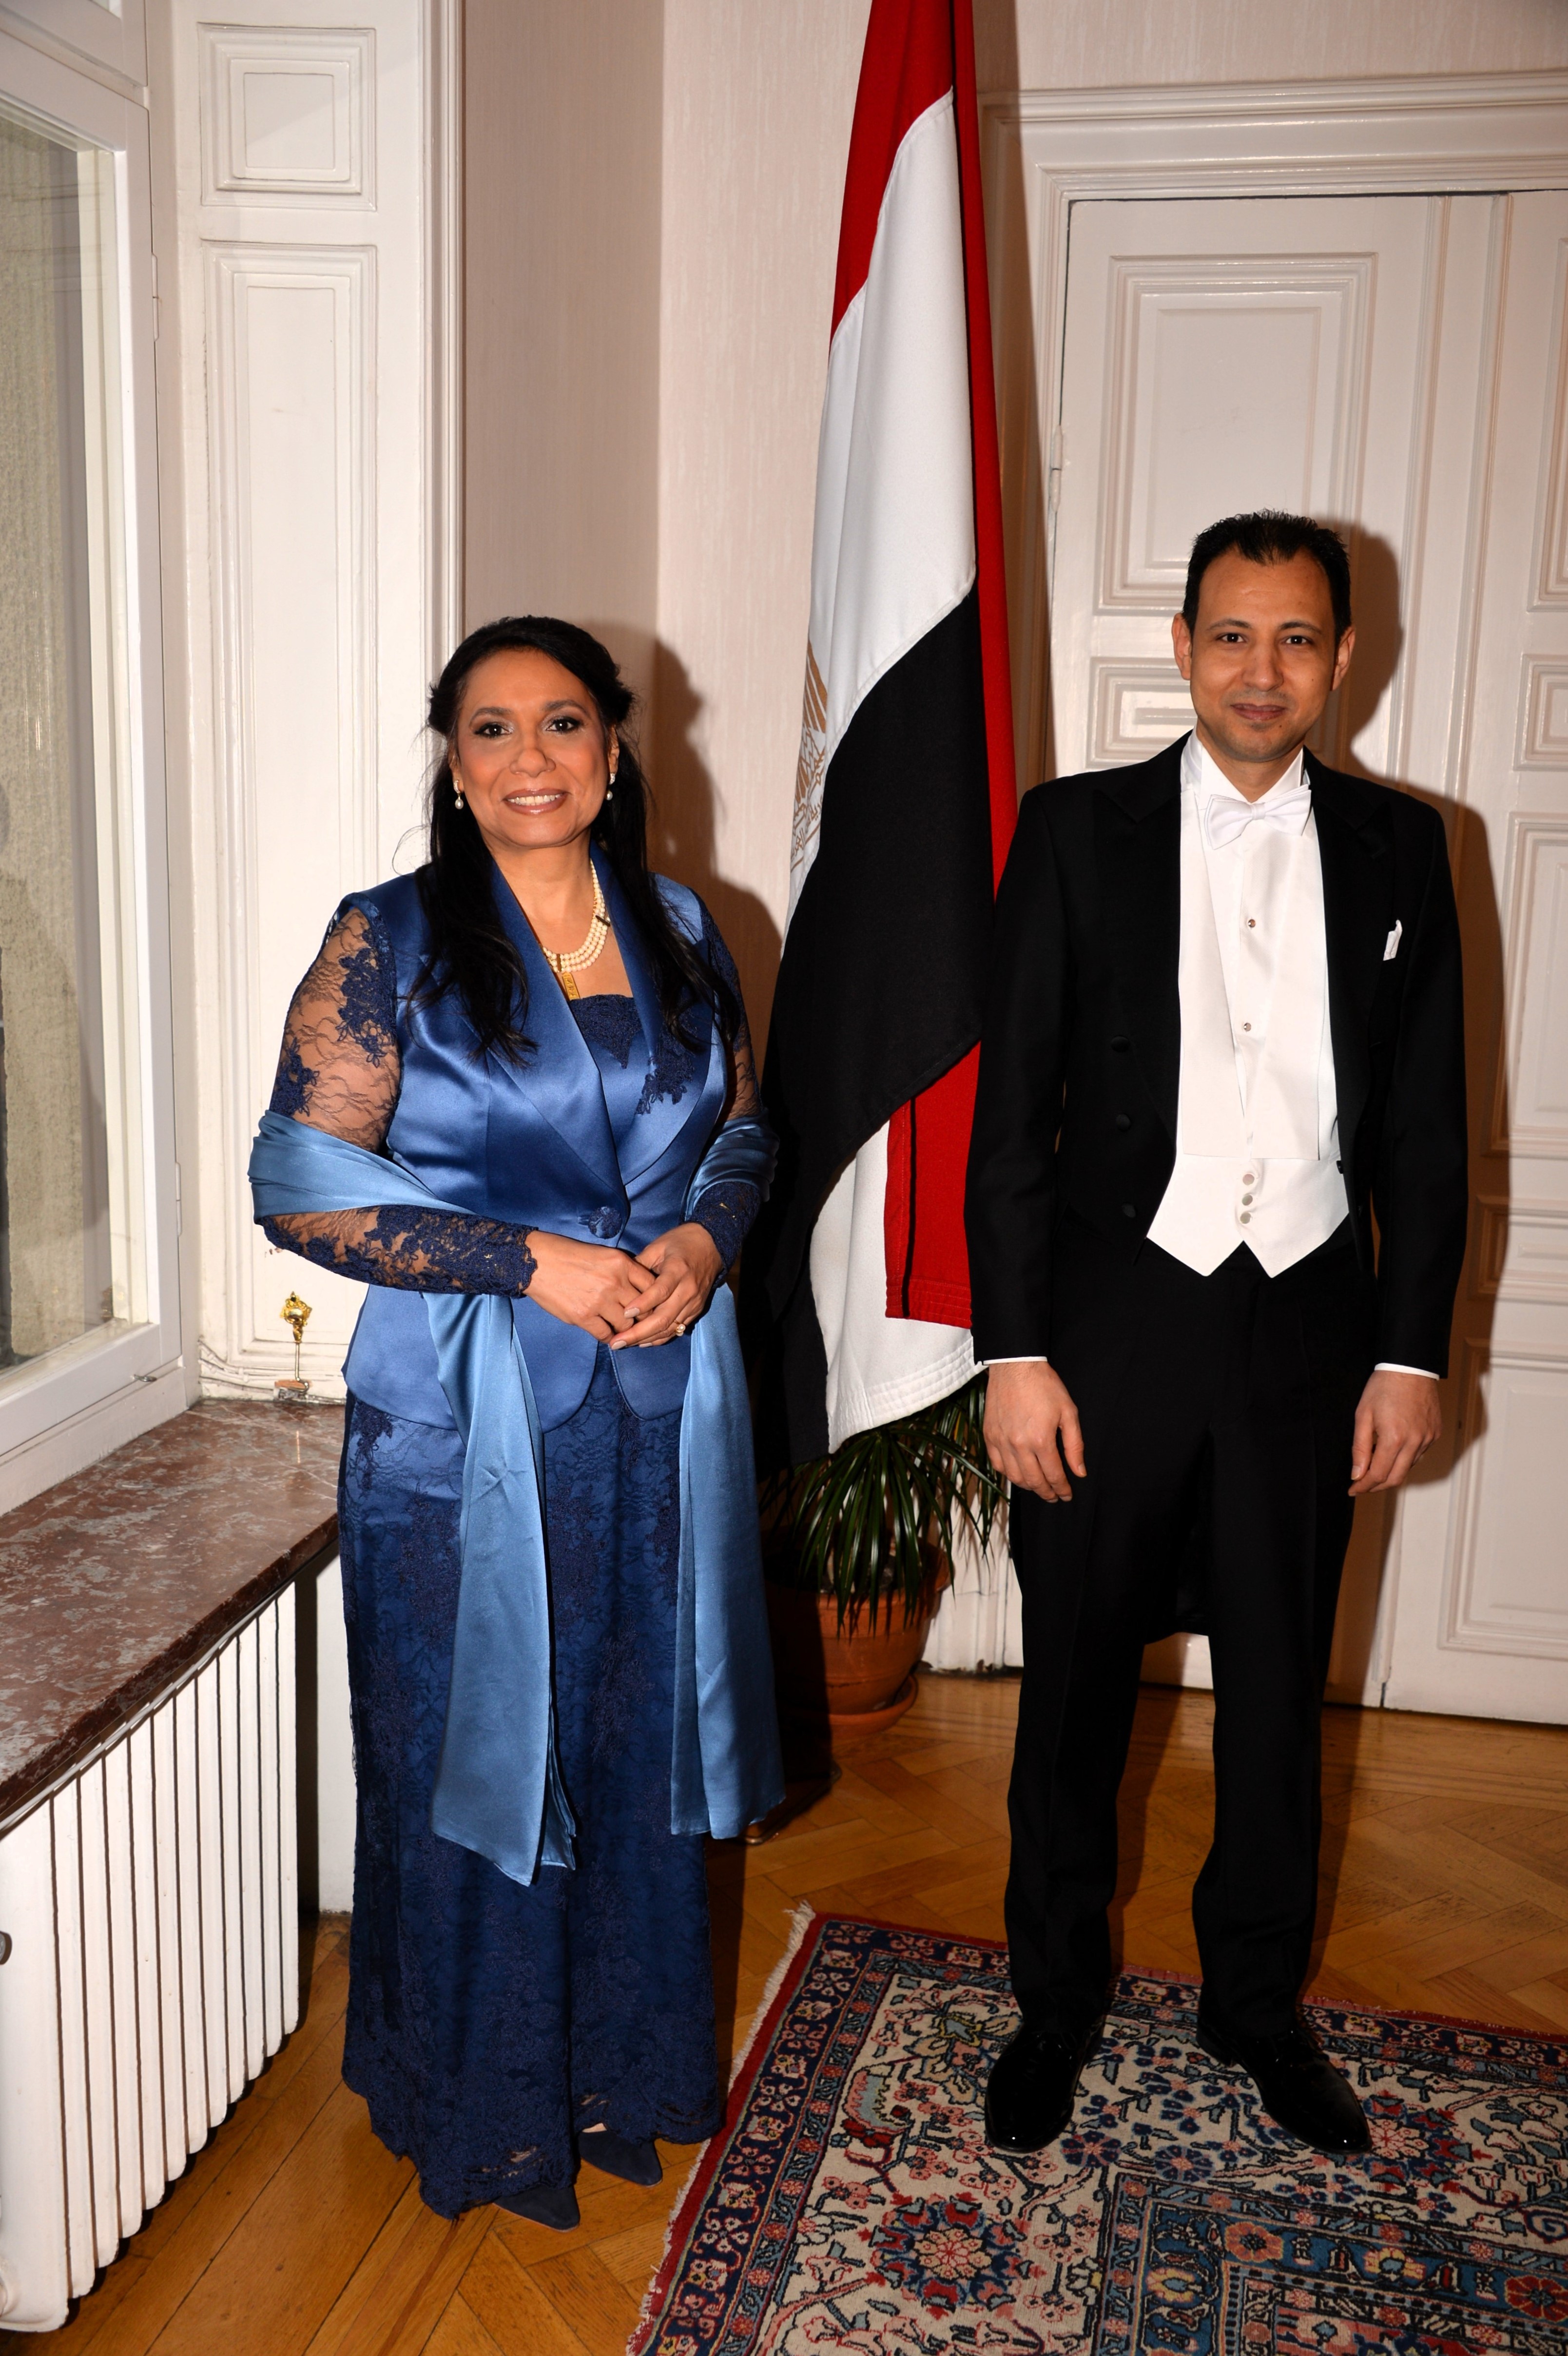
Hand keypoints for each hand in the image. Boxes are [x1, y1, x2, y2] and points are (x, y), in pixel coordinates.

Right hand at [525, 1232, 655, 1339]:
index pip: (653, 1286)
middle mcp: (615, 1282)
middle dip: (643, 1319)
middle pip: (644, 1309)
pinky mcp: (583, 1316)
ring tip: (624, 1332)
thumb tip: (639, 1291)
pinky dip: (609, 1338)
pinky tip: (608, 1335)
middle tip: (641, 1325)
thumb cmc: (568, 1255)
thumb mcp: (603, 1254)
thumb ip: (623, 1271)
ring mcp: (600, 1300)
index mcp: (622, 1263)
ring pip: (627, 1325)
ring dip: (626, 1330)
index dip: (655, 1300)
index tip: (652, 1307)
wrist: (536, 1261)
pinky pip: (606, 1334)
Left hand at [610, 1222, 723, 1348]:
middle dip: (639, 1332)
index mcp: (678, 1269)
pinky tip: (642, 1342)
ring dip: (646, 1339)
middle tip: (616, 1342)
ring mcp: (694, 1302)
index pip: (661, 1291)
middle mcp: (688, 1289)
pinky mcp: (696, 1310)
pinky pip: (677, 1328)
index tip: (625, 1313)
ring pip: (670, 1327)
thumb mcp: (657, 1246)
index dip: (643, 1303)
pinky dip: (659, 1338)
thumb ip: (639, 1265)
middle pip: (664, 1317)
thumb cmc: (680, 1242)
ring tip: (623, 1344)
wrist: (711, 1245)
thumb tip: (619, 1282)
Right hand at [983, 1360, 1086, 1501]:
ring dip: (1028, 1486)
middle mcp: (1018, 1445)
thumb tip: (1079, 1472)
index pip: (1053, 1475)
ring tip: (1038, 1486)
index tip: (1067, 1495)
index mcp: (1041, 1440)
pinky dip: (1008, 1474)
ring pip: (1014, 1476)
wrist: (1015, 1366)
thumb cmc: (1045, 1386)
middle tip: (1054, 1496)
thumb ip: (1074, 1445)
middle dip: (1046, 1492)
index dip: (1062, 1489)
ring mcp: (1001, 1441)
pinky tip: (1018, 1473)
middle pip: (1033, 1481)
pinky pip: (997, 1464)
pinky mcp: (989, 1435)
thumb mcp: (1068, 1413)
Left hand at [1349, 1369, 1440, 1494]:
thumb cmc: (1384, 1387)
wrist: (1410, 1367)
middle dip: (1377, 1486)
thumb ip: (1360, 1448)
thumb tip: (1356, 1474)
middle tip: (1362, 1485)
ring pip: (1408, 1467)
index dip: (1363, 1486)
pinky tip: (1393, 1450)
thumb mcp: (1363, 1415)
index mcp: (1394, 1438)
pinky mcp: (1435, 1433)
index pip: (1378, 1474)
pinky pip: (1419, 1455)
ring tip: (1375, 1464)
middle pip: (1396, 1478)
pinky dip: (1404, 1459)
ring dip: (1390, 1472)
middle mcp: (1414, 1441)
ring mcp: (1428, 1438)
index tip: (1353, 1489)